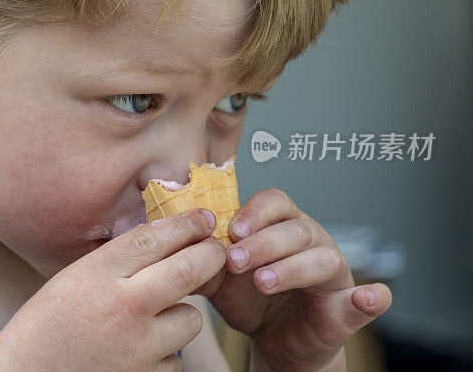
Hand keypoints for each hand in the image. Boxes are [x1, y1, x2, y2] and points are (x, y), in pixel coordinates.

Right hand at [0, 208, 225, 370]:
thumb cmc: (41, 329)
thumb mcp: (70, 281)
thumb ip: (114, 263)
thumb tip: (164, 243)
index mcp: (97, 274)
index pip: (156, 236)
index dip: (187, 223)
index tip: (204, 218)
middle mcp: (124, 306)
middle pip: (191, 269)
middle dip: (210, 255)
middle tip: (214, 251)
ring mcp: (139, 347)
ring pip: (191, 318)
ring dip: (181, 315)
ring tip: (153, 319)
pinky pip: (176, 360)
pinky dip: (164, 355)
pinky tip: (137, 354)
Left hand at [200, 188, 391, 370]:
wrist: (272, 340)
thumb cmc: (248, 300)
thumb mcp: (219, 280)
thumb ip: (201, 262)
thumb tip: (172, 246)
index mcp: (281, 226)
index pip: (275, 202)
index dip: (255, 212)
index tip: (231, 229)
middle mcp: (311, 241)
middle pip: (295, 229)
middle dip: (263, 243)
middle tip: (235, 261)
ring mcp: (332, 274)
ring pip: (322, 258)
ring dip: (293, 267)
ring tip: (264, 281)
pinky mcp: (345, 308)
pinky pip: (365, 301)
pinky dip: (370, 298)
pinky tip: (369, 296)